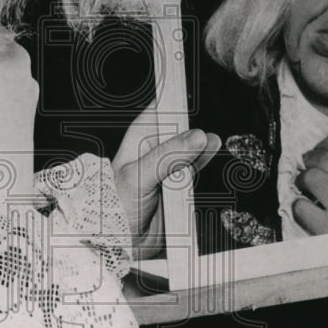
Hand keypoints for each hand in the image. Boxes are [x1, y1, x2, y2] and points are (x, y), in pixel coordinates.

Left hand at [113, 103, 220, 258]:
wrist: (118, 246)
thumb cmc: (114, 208)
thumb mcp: (138, 177)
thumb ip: (167, 157)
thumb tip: (197, 137)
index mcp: (138, 140)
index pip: (159, 109)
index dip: (173, 94)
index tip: (186, 80)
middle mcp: (154, 151)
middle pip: (181, 128)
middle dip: (193, 123)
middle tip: (203, 116)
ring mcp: (168, 170)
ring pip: (191, 149)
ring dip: (202, 145)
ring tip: (213, 140)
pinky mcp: (180, 189)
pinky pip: (196, 170)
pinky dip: (205, 162)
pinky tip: (212, 151)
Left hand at [292, 131, 327, 234]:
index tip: (324, 148)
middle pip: (325, 157)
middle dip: (311, 160)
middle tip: (307, 167)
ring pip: (310, 177)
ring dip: (302, 181)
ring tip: (304, 188)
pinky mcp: (327, 227)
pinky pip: (300, 206)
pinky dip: (298, 207)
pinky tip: (305, 210)